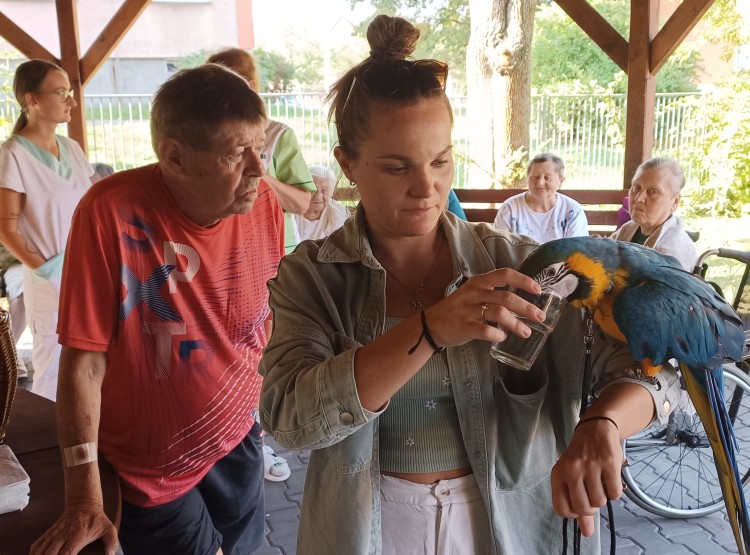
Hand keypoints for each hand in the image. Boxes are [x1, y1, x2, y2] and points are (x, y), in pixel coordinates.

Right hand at [30, 505, 118, 554]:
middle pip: (50, 554)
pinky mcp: (50, 532)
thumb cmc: (97, 519)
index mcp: (77, 537)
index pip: (66, 554)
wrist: (84, 503)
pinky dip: (34, 552)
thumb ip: (112, 542)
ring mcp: (55, 534)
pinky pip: (37, 543)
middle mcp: (64, 536)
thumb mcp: (108, 528)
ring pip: (41, 550)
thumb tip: (112, 554)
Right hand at [427, 268, 545, 347]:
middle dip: (527, 308)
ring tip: (526, 332)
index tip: (538, 290)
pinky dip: (497, 334)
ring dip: (516, 324)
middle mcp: (475, 293)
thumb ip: (493, 294)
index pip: (504, 274)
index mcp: (479, 282)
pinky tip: (501, 337)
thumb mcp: (473, 294)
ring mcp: (469, 310)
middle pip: (507, 297)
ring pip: (499, 313)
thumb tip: (522, 302)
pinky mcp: (464, 326)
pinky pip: (485, 330)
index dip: (523, 280)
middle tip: (540, 317)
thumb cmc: (458, 309)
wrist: (431, 324)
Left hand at [550, 417, 622, 536]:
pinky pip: (615, 493)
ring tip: (600, 482)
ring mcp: (590, 466)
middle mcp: (572, 470)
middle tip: (592, 492)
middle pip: (583, 507)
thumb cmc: (581, 458)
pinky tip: (610, 479)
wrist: (595, 429)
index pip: (562, 509)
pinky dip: (615, 491)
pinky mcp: (609, 463)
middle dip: (591, 506)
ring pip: (600, 501)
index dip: (573, 512)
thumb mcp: (572, 478)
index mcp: (558, 474)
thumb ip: (578, 508)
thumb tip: (587, 534)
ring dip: (604, 497)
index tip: (579, 503)